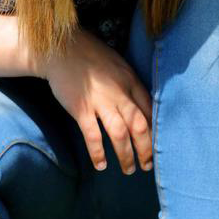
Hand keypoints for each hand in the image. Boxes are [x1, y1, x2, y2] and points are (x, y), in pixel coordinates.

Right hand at [38, 26, 152, 174]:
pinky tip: (101, 164)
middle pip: (140, 126)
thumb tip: (145, 108)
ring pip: (119, 134)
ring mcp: (100, 101)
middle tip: (147, 166)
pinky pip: (92, 135)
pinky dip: (97, 152)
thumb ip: (131, 86)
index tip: (158, 147)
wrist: (61, 48)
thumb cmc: (92, 57)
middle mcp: (119, 93)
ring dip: (125, 155)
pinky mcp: (80, 108)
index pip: (151, 111)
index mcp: (131, 82)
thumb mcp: (120, 66)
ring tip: (128, 169)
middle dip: (146, 149)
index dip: (156, 132)